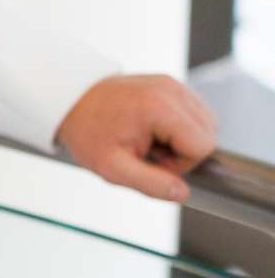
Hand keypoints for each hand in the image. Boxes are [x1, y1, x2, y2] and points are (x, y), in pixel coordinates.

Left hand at [56, 74, 218, 202]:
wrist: (68, 102)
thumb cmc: (87, 132)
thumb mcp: (112, 168)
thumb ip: (151, 184)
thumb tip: (183, 193)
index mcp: (160, 108)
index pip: (203, 145)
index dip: (182, 163)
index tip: (153, 160)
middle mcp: (171, 90)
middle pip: (209, 133)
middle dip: (184, 151)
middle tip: (148, 150)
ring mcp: (171, 84)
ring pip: (205, 122)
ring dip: (183, 138)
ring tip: (148, 138)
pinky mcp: (169, 83)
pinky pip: (193, 112)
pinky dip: (179, 125)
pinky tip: (151, 128)